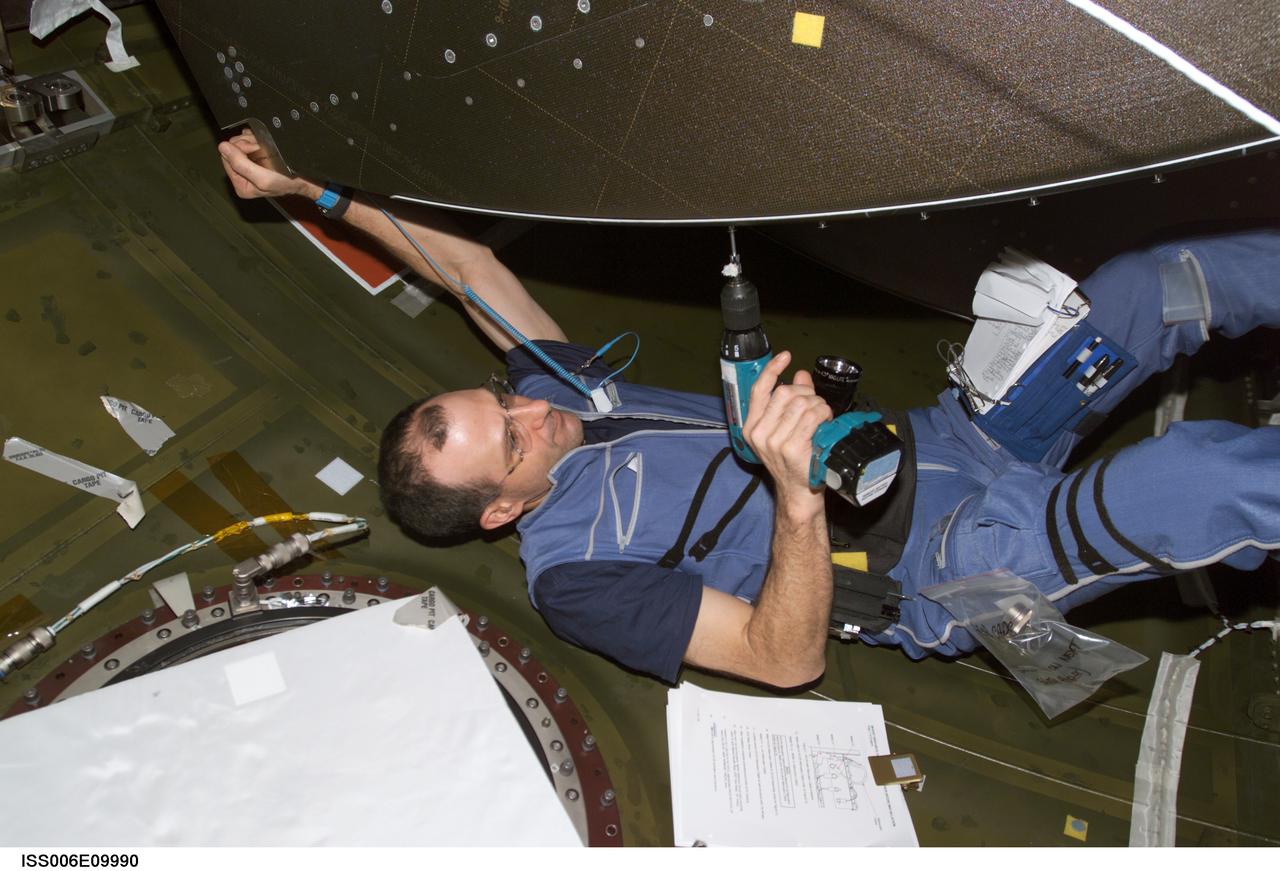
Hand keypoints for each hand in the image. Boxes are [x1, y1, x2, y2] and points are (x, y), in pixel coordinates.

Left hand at [216, 128, 321, 200]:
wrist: (305, 178)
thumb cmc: (287, 182)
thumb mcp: (262, 178)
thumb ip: (240, 164)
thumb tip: (222, 147)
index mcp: (240, 184)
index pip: (226, 159)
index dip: (238, 150)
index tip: (253, 150)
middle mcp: (242, 173)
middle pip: (232, 148)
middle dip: (245, 144)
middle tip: (260, 147)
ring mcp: (249, 162)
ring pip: (240, 141)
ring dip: (252, 139)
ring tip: (265, 146)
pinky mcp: (257, 154)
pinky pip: (248, 138)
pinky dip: (255, 137)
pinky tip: (264, 142)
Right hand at [742, 350, 831, 514]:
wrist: (798, 492)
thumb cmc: (794, 461)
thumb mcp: (785, 430)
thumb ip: (791, 401)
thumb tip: (801, 376)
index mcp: (751, 427)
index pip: (758, 390)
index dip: (772, 369)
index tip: (785, 356)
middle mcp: (759, 433)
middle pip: (785, 393)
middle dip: (806, 393)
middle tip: (816, 404)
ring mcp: (775, 441)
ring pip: (802, 403)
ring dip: (818, 405)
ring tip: (822, 416)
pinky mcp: (792, 447)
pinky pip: (812, 416)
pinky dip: (823, 415)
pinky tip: (825, 423)